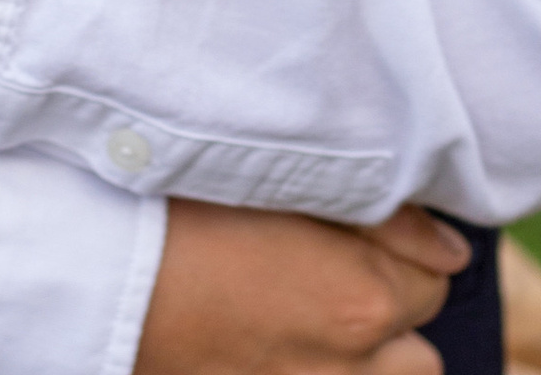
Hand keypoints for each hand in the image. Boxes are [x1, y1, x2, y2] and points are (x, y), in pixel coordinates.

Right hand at [133, 201, 467, 374]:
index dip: (403, 245)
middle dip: (391, 313)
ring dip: (365, 358)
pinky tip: (282, 348)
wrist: (92, 271)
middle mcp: (346, 369)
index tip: (366, 225)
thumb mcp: (280, 184)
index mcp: (361, 300)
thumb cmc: (178, 207)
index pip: (436, 277)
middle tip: (340, 272)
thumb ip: (380, 215)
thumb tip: (448, 247)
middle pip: (419, 351)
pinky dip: (318, 370)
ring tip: (315, 319)